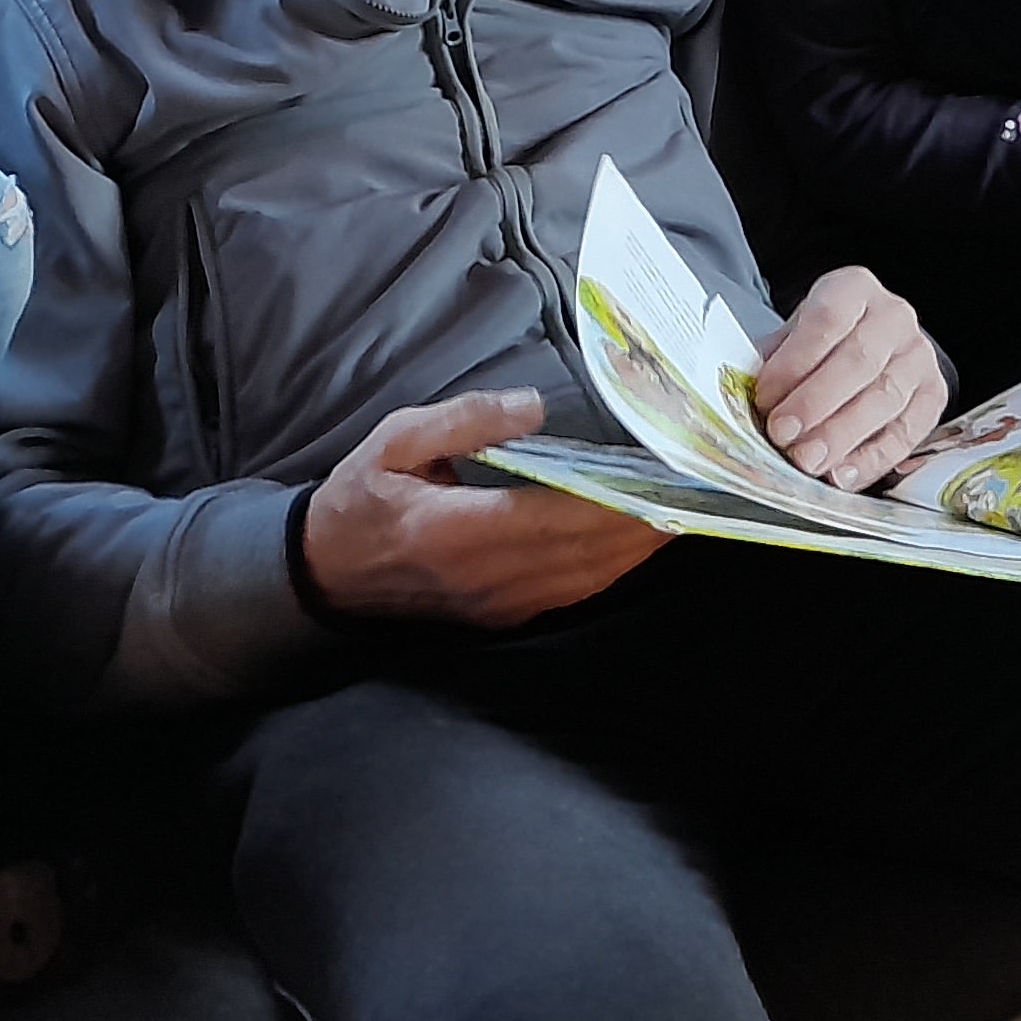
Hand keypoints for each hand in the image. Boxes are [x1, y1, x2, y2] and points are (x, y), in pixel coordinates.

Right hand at [297, 390, 663, 624]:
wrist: (325, 573)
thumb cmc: (361, 497)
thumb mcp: (396, 439)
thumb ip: (465, 419)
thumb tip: (534, 404)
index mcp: (458, 531)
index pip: (556, 517)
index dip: (615, 502)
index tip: (663, 475)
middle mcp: (488, 576)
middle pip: (587, 554)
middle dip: (645, 522)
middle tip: (694, 485)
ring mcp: (500, 604)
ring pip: (589, 579)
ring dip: (637, 548)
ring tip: (680, 506)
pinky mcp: (505, 616)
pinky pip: (573, 593)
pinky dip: (612, 566)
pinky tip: (637, 539)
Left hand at [752, 268, 948, 491]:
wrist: (870, 343)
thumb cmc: (822, 341)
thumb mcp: (792, 335)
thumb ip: (771, 360)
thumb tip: (739, 395)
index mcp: (855, 289)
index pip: (827, 320)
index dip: (795, 362)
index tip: (766, 397)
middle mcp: (894, 318)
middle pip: (858, 362)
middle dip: (816, 403)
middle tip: (783, 435)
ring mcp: (919, 357)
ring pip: (884, 398)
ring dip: (842, 435)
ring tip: (808, 461)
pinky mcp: (934, 396)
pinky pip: (907, 433)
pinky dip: (873, 459)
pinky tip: (843, 475)